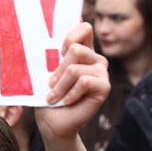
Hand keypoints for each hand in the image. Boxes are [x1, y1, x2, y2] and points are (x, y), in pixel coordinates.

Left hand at [37, 22, 109, 141]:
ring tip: (55, 96)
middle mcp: (94, 58)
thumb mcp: (46, 70)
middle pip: (75, 49)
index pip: (84, 28)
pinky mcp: (105, 86)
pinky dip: (70, 93)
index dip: (70, 36)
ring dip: (60, 85)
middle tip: (51, 84)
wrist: (52, 122)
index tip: (60, 51)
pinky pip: (83, 81)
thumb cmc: (47, 95)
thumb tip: (55, 29)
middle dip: (58, 70)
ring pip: (75, 68)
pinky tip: (68, 101)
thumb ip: (53, 51)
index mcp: (82, 50)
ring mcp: (101, 72)